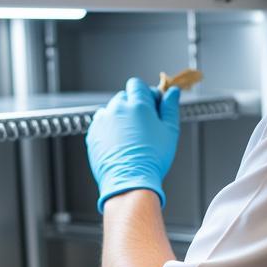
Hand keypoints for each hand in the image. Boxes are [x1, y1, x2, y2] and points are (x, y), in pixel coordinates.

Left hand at [86, 77, 179, 211]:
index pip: (137, 85)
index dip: (146, 94)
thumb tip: (173, 92)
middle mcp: (117, 109)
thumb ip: (170, 107)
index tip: (152, 106)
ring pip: (111, 111)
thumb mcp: (169, 131)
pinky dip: (108, 131)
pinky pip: (101, 126)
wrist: (130, 181)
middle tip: (143, 126)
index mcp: (137, 105)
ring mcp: (102, 121)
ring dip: (120, 118)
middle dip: (133, 107)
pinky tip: (119, 145)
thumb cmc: (151, 159)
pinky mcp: (93, 135)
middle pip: (124, 97)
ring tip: (130, 138)